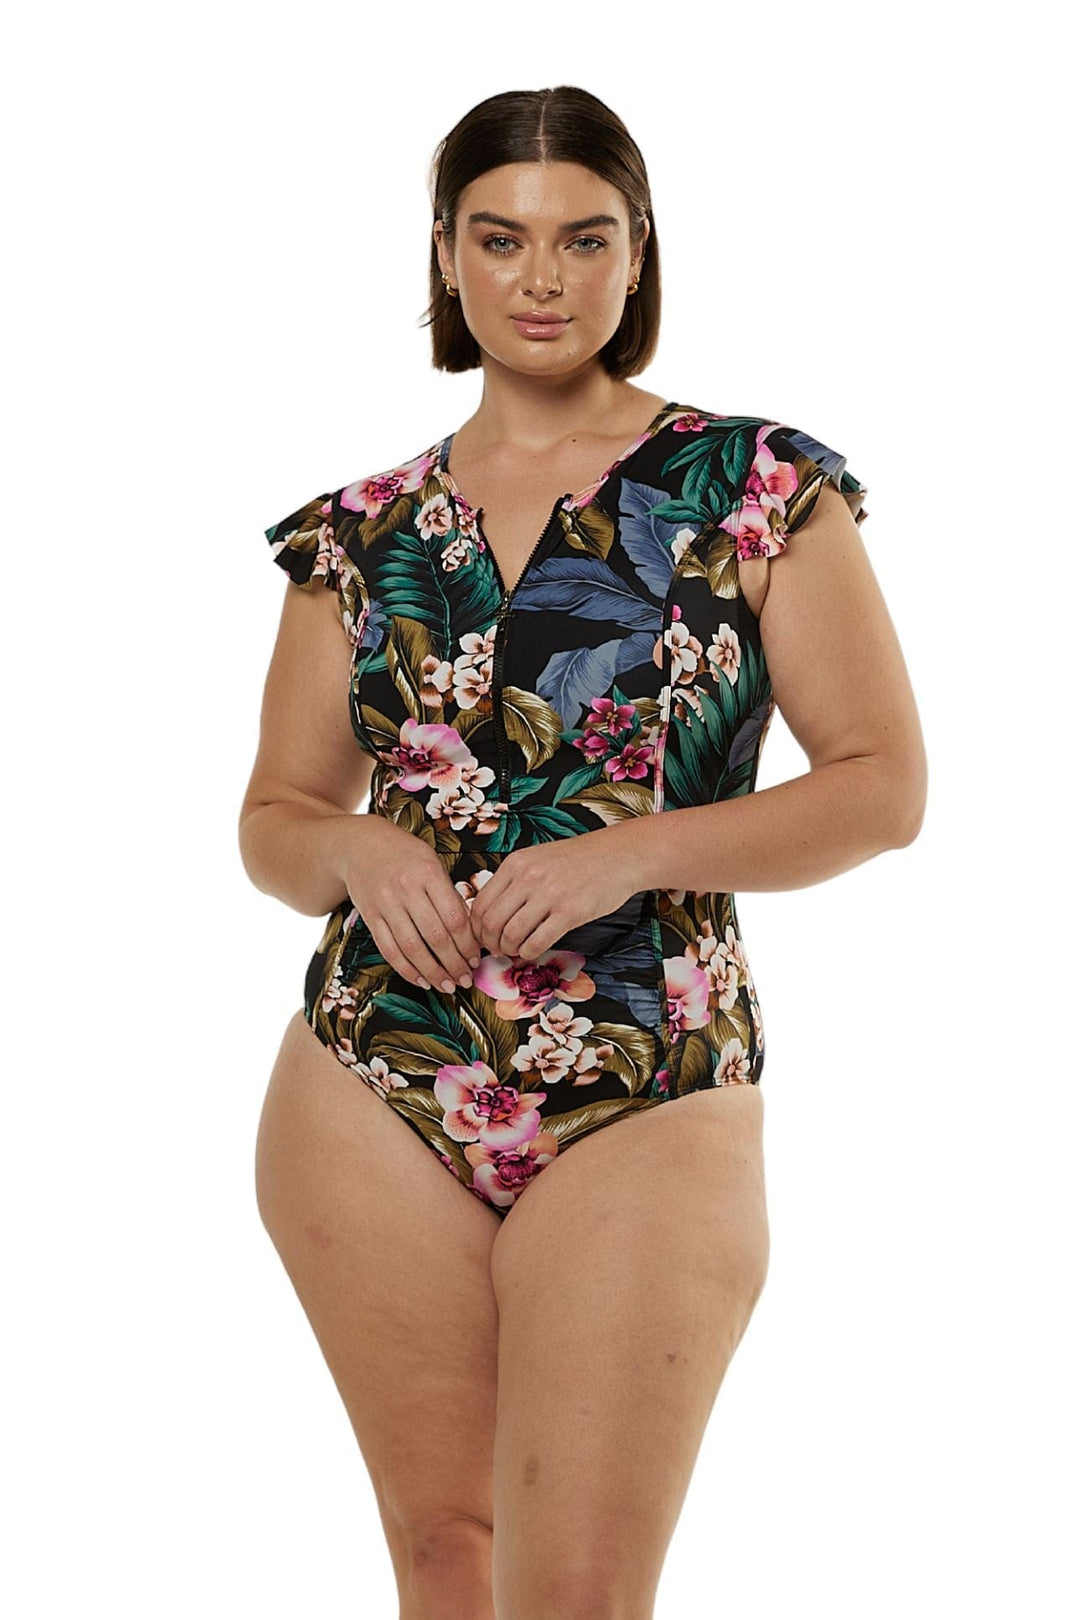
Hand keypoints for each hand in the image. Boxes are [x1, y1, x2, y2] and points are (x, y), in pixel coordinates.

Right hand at [340, 819, 480, 992]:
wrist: (358, 845)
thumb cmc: (403, 854)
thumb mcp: (432, 862)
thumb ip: (449, 893)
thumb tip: (471, 932)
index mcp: (428, 872)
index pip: (454, 917)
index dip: (468, 944)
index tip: (476, 958)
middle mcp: (406, 889)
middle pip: (435, 936)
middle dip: (454, 964)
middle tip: (466, 979)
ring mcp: (385, 904)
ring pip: (412, 948)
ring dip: (433, 973)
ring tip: (448, 986)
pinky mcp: (370, 917)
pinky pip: (389, 950)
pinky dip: (407, 970)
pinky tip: (422, 980)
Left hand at [467, 833, 638, 960]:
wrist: (617, 855)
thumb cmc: (578, 860)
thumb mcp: (537, 859)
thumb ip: (513, 881)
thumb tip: (490, 913)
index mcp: (515, 863)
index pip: (480, 904)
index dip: (477, 928)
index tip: (484, 937)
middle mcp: (528, 877)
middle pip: (491, 923)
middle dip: (490, 943)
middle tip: (498, 950)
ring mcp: (549, 895)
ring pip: (511, 935)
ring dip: (509, 950)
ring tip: (516, 951)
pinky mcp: (569, 912)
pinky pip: (536, 943)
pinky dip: (529, 953)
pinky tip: (533, 951)